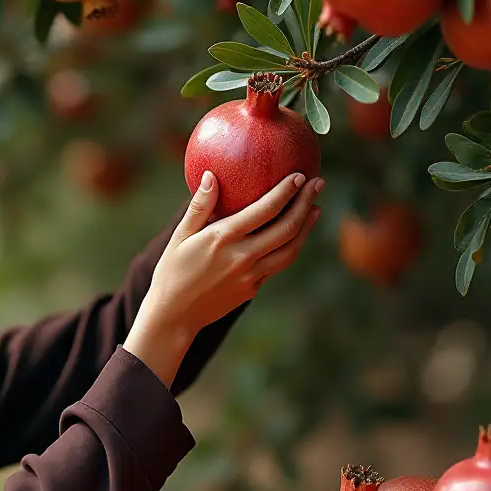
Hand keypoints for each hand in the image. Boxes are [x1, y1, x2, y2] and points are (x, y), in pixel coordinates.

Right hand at [128, 171, 321, 380]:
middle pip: (287, 228)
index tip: (298, 175)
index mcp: (223, 239)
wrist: (174, 314)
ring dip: (307, 227)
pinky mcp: (252, 289)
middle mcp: (242, 257)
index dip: (285, 191)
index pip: (265, 209)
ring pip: (290, 250)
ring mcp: (251, 276)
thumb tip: (212, 175)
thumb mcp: (179, 237)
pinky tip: (293, 235)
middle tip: (318, 183)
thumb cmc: (172, 271)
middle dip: (306, 203)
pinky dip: (290, 247)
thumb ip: (199, 206)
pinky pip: (277, 265)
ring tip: (315, 209)